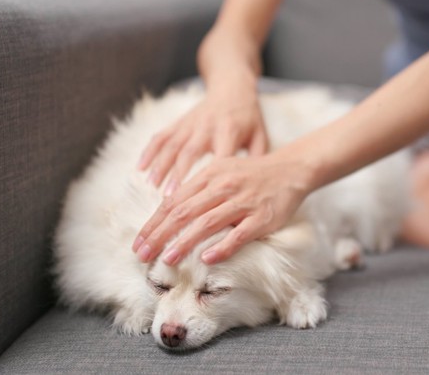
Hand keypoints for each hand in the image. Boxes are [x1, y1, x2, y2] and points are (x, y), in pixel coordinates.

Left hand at [131, 152, 313, 264]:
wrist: (290, 169)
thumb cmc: (250, 175)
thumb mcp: (220, 172)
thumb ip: (197, 189)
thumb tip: (167, 210)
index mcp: (209, 174)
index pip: (173, 201)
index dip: (154, 223)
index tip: (139, 242)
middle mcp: (223, 186)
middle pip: (184, 212)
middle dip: (160, 235)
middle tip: (142, 255)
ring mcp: (243, 202)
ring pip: (207, 222)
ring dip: (184, 242)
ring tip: (168, 259)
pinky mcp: (262, 217)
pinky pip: (239, 234)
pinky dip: (222, 247)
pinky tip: (207, 259)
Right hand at [137, 28, 267, 194]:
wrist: (232, 87)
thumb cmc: (249, 118)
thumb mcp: (260, 135)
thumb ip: (257, 160)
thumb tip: (252, 189)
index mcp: (229, 132)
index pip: (219, 157)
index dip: (210, 176)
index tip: (201, 198)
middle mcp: (207, 127)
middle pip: (190, 152)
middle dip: (178, 174)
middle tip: (169, 197)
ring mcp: (190, 123)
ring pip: (172, 145)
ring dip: (161, 165)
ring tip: (152, 185)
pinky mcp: (179, 122)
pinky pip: (161, 136)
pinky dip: (150, 151)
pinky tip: (140, 168)